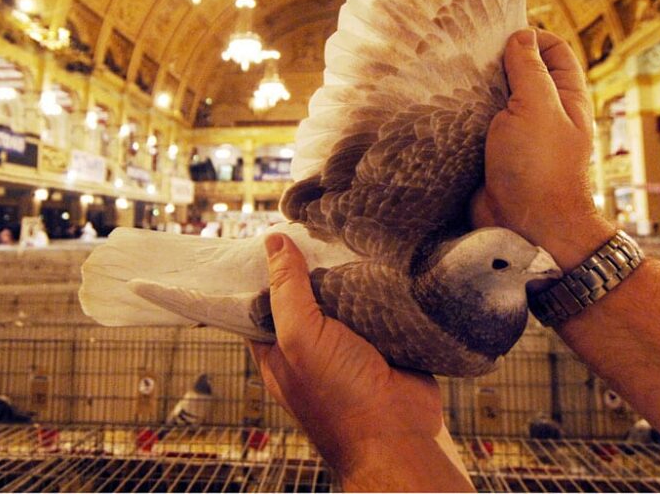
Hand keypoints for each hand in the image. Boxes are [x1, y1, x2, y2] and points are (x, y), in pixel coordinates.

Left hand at [248, 234, 472, 491]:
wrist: (397, 434)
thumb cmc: (338, 396)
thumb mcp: (299, 337)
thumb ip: (286, 290)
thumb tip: (274, 242)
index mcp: (279, 350)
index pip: (262, 302)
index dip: (266, 271)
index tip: (275, 235)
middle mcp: (311, 347)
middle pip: (307, 295)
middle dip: (315, 266)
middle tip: (321, 226)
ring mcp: (349, 345)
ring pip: (345, 299)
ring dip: (351, 275)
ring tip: (354, 233)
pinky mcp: (385, 343)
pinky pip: (379, 308)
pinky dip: (382, 289)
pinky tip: (384, 261)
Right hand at [471, 29, 614, 268]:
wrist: (526, 227)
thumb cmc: (540, 167)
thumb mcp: (537, 108)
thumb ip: (529, 70)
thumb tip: (521, 37)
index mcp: (565, 97)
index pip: (553, 50)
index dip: (530, 36)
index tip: (498, 35)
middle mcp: (542, 112)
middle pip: (520, 72)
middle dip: (495, 60)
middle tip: (464, 52)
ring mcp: (516, 134)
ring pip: (494, 98)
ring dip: (474, 89)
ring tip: (447, 76)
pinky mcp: (491, 153)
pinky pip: (475, 125)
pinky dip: (461, 116)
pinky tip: (441, 107)